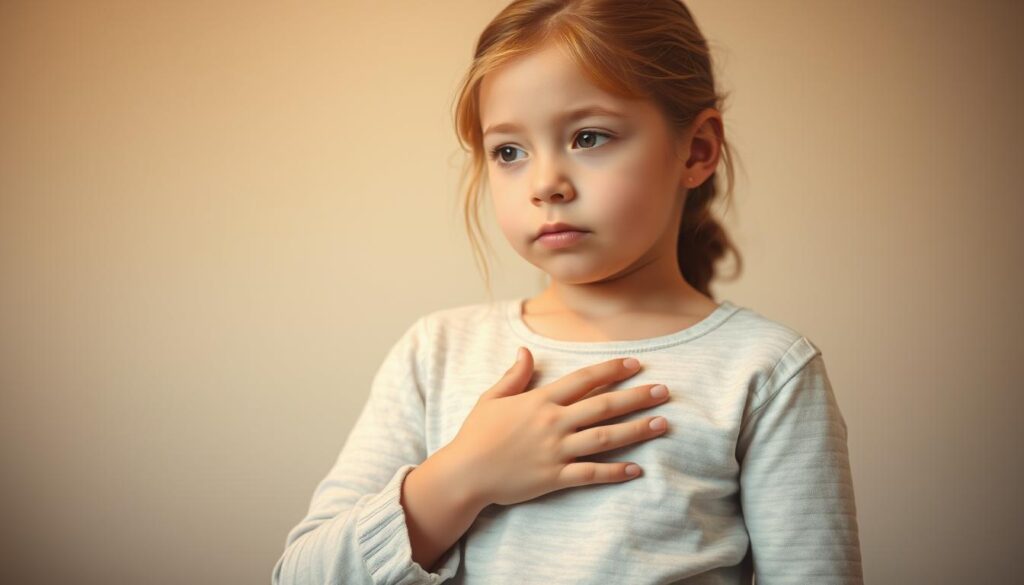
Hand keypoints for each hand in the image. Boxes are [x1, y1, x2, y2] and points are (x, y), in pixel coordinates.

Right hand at [443, 347, 669, 507]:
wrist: (464, 473)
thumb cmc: (476, 435)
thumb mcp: (492, 398)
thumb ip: (514, 375)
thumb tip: (526, 351)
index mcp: (540, 401)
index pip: (584, 380)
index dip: (611, 370)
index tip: (635, 364)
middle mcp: (553, 423)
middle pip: (603, 406)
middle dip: (636, 397)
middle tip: (664, 391)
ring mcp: (556, 451)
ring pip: (605, 438)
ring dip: (636, 430)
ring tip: (662, 423)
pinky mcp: (555, 477)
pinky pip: (591, 474)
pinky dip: (615, 472)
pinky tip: (637, 469)